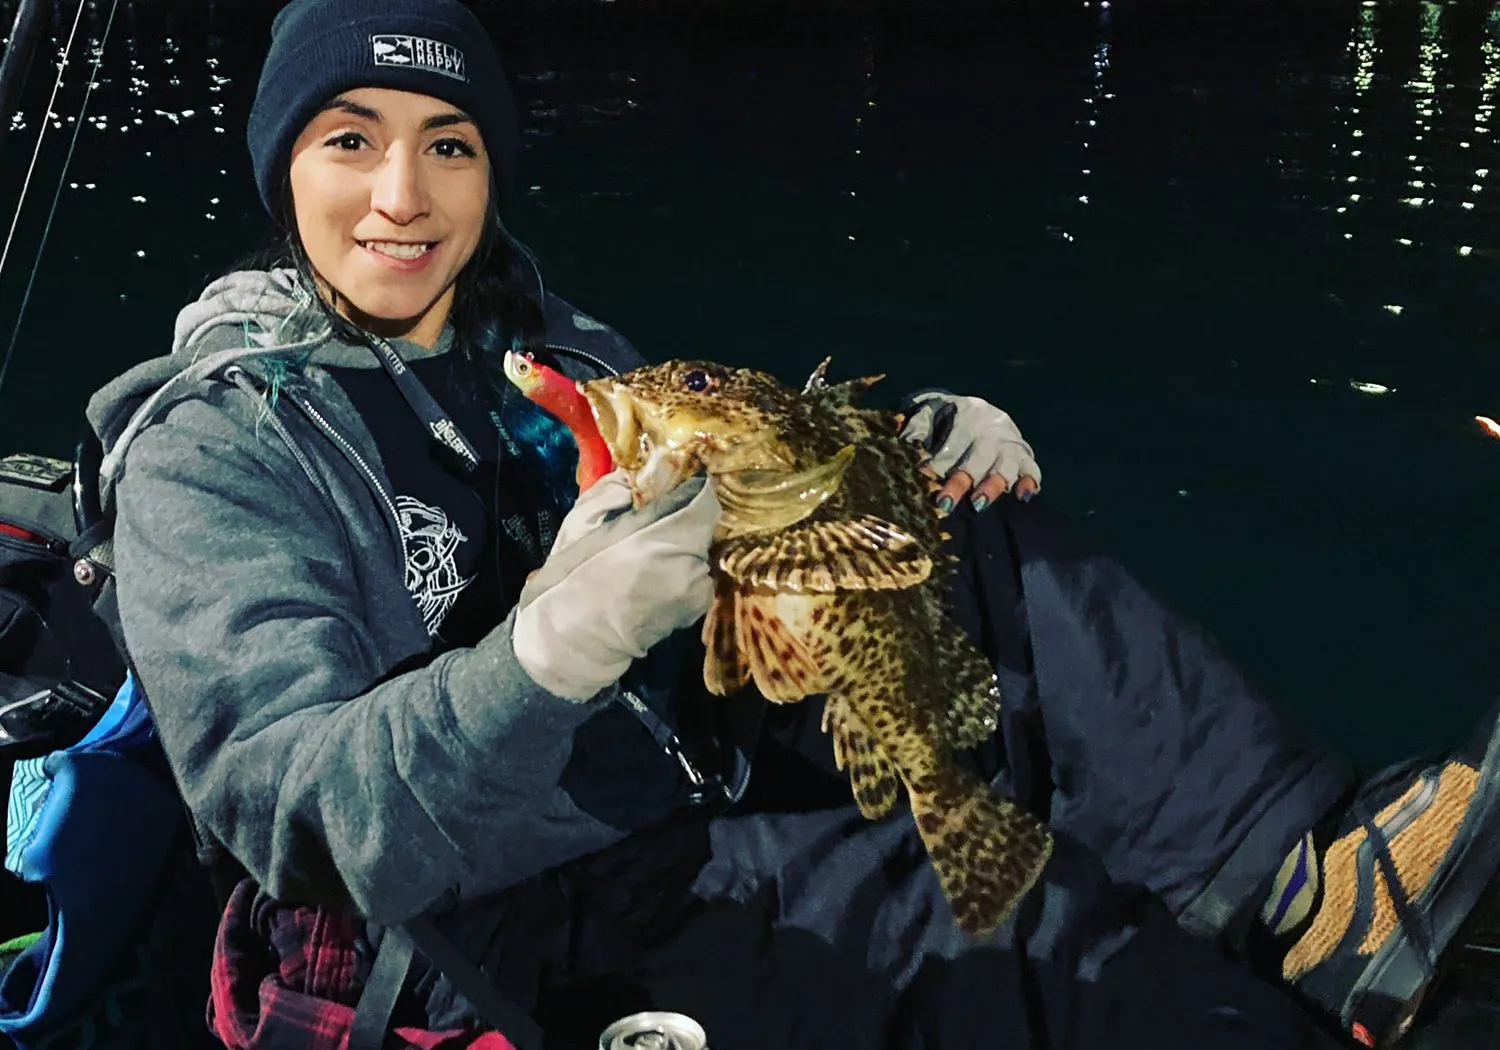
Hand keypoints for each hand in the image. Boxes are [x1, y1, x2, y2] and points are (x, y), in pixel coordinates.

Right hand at [512, 470, 720, 700]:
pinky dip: (682, 572)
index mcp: (663, 538)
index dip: (689, 489)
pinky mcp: (696, 610)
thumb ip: (614, 490)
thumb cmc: (572, 577)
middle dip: (680, 521)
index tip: (673, 486)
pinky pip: (697, 577)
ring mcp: (697, 591)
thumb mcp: (580, 521)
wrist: (573, 638)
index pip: (703, 500)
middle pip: (701, 527)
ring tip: (647, 556)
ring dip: (681, 549)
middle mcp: (690, 564)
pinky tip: (654, 579)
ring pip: (699, 552)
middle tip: (650, 524)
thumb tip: (641, 471)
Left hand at [898, 390, 1040, 514]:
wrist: (980, 411)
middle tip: (945, 502)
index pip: (951, 444)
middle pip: (977, 457)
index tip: (922, 479)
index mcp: (968, 414)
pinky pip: (1032, 470)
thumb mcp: (931, 411)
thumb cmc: (948, 417)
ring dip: (992, 486)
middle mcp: (992, 430)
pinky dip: (1029, 483)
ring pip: (1005, 465)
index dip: (935, 464)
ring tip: (979, 504)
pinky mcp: (1025, 457)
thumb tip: (909, 442)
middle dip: (961, 481)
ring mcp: (1011, 444)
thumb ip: (918, 425)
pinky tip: (1022, 497)